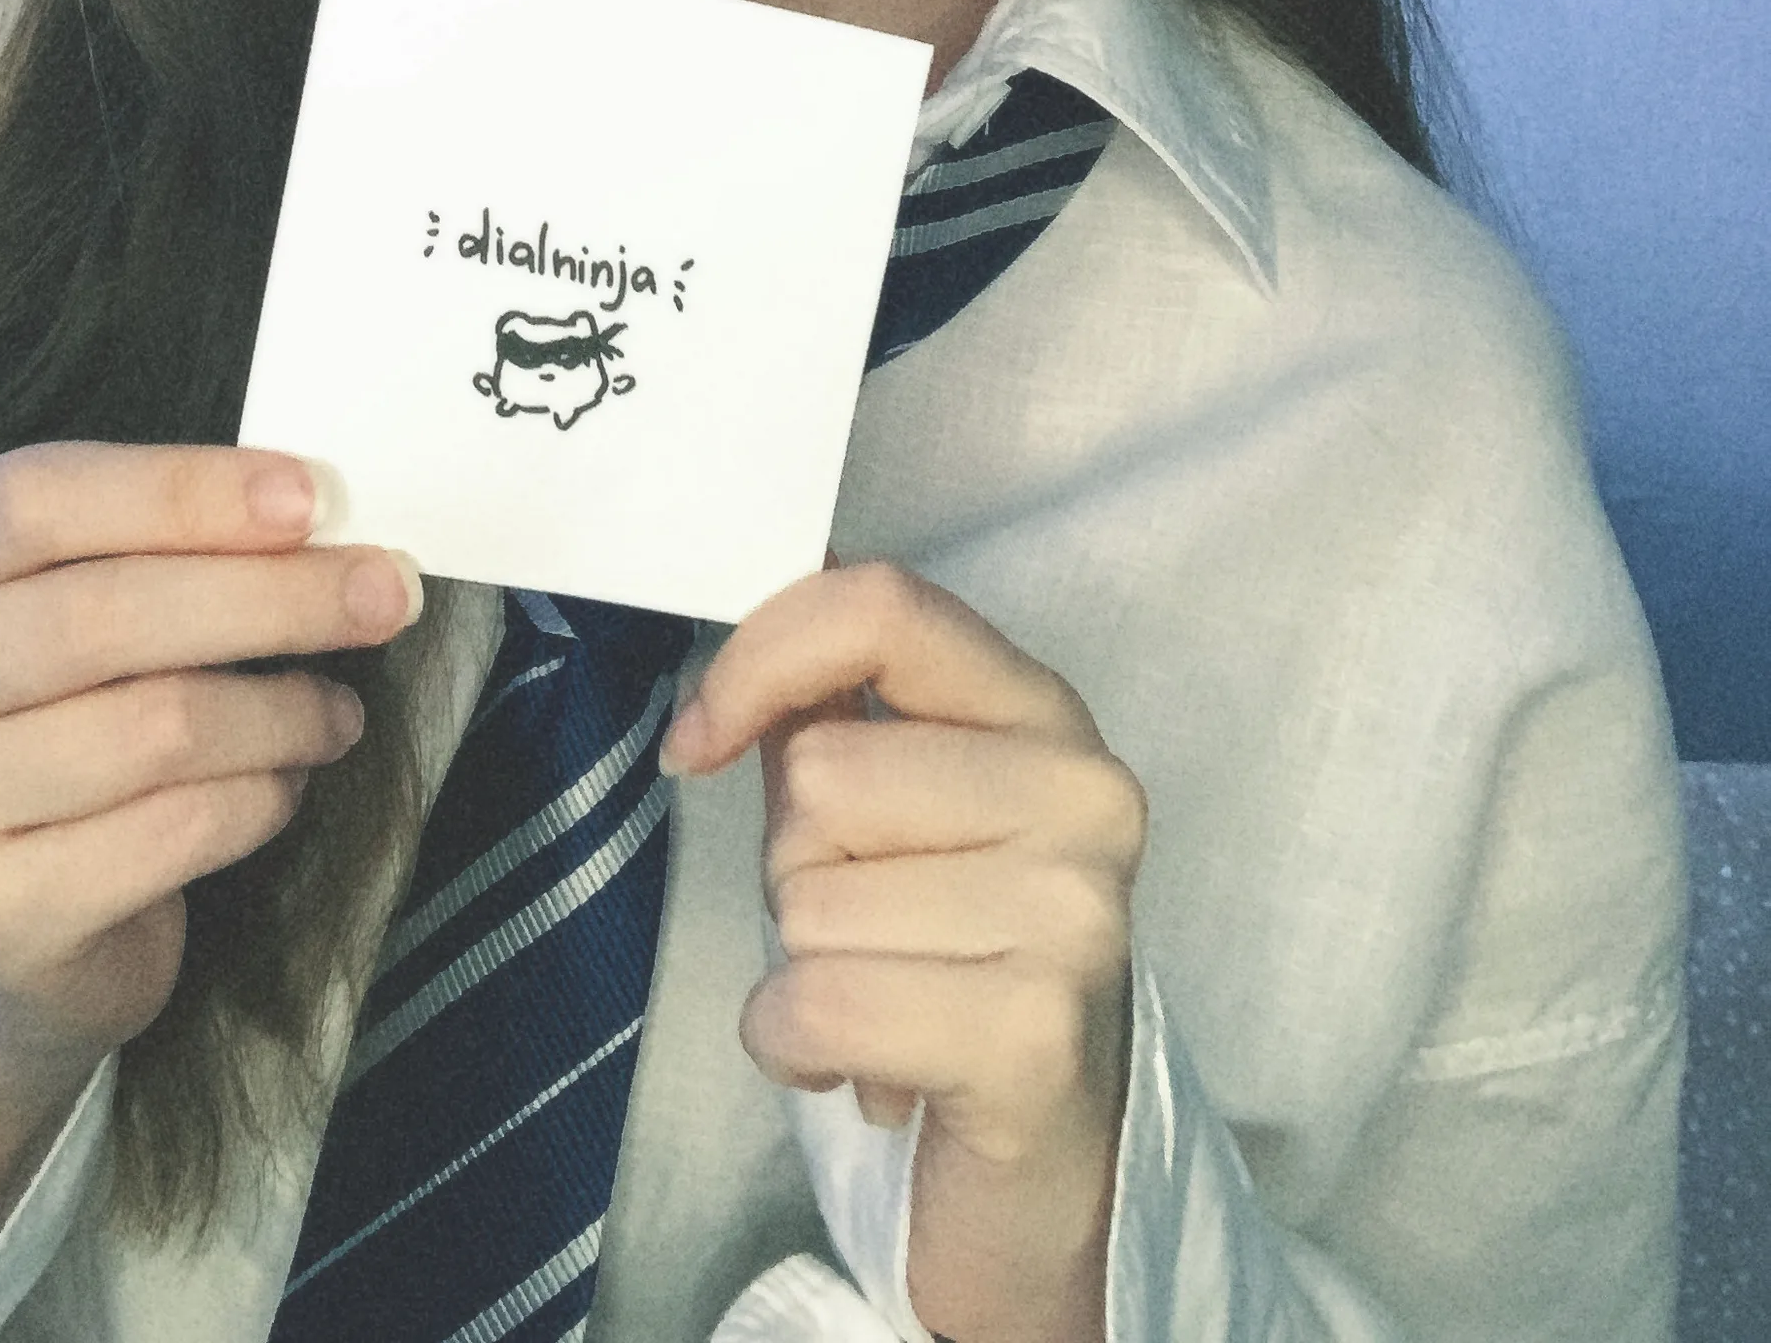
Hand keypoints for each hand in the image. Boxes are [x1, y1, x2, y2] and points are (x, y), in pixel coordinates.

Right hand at [0, 441, 420, 1112]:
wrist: (25, 936)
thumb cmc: (73, 718)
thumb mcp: (83, 604)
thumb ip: (161, 544)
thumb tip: (321, 512)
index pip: (27, 499)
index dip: (178, 490)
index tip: (311, 496)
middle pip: (95, 616)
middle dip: (267, 596)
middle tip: (383, 592)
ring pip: (150, 730)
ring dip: (281, 708)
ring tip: (336, 707)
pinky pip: (171, 832)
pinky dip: (259, 797)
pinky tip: (286, 781)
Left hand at [659, 562, 1142, 1342]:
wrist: (1047, 1175)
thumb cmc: (945, 968)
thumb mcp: (890, 818)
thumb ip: (822, 718)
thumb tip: (723, 682)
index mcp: (1042, 712)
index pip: (882, 606)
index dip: (761, 659)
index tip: (700, 738)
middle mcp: (1082, 795)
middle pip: (823, 772)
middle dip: (797, 865)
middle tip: (871, 932)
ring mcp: (1073, 916)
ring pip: (810, 898)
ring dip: (805, 966)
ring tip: (888, 998)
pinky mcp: (1035, 1036)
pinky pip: (817, 1000)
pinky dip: (795, 1046)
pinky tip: (866, 1071)